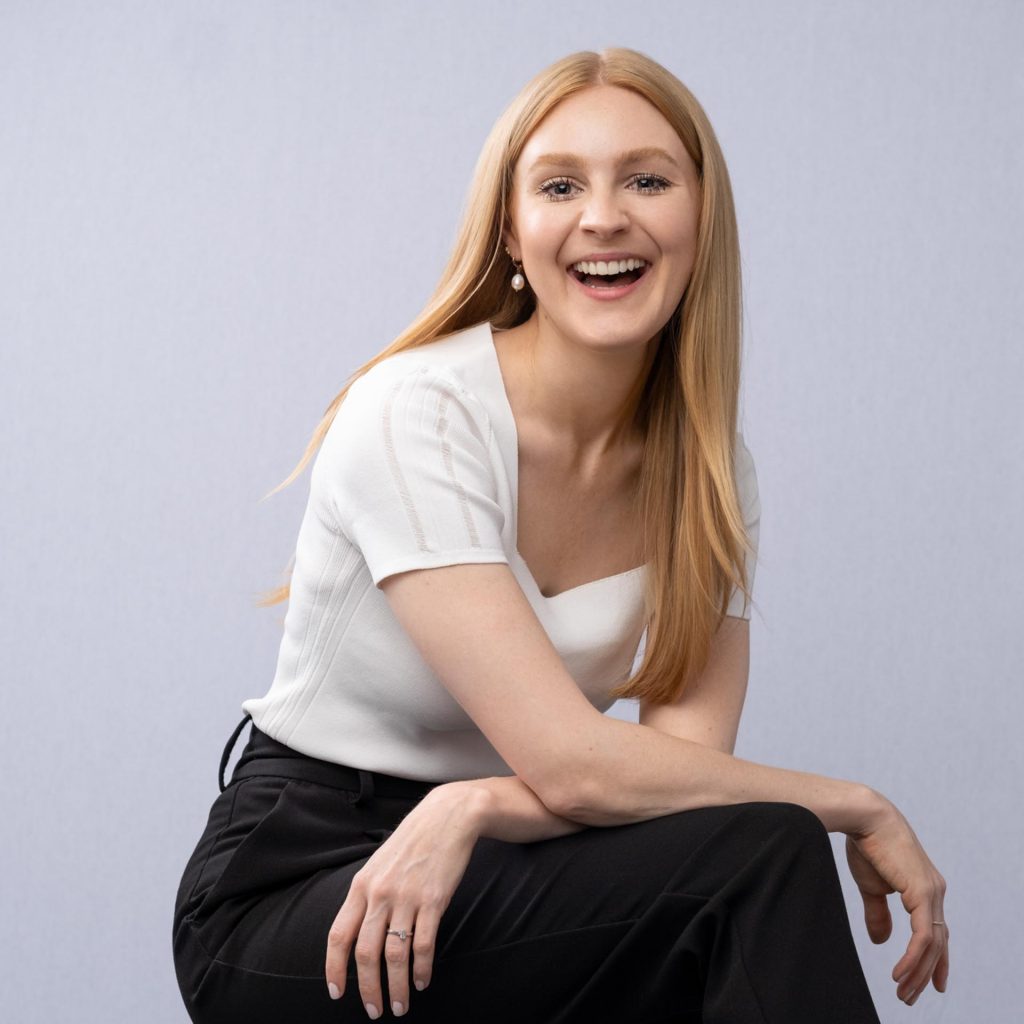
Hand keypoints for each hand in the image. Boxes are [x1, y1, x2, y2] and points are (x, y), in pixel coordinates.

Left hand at [324, 782, 483, 1017]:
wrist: (447, 816)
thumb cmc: (413, 841)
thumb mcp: (379, 863)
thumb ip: (367, 895)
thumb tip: (355, 932)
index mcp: (361, 885)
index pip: (338, 936)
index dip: (334, 969)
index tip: (336, 993)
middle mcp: (380, 894)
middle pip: (365, 953)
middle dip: (367, 989)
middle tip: (374, 1011)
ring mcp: (407, 897)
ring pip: (394, 955)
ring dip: (396, 987)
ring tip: (400, 1006)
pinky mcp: (434, 900)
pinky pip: (424, 944)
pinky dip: (422, 969)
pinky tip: (422, 981)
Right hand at [845, 794, 948, 1005]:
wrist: (865, 817)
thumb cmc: (867, 845)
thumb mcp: (872, 886)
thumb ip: (878, 913)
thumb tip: (881, 940)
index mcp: (925, 888)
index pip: (936, 931)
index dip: (935, 959)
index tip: (932, 984)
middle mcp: (935, 892)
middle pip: (938, 943)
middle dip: (926, 973)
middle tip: (910, 996)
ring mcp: (932, 893)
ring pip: (932, 944)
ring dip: (918, 972)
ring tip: (904, 991)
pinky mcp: (922, 894)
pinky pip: (924, 936)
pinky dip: (914, 958)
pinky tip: (900, 972)